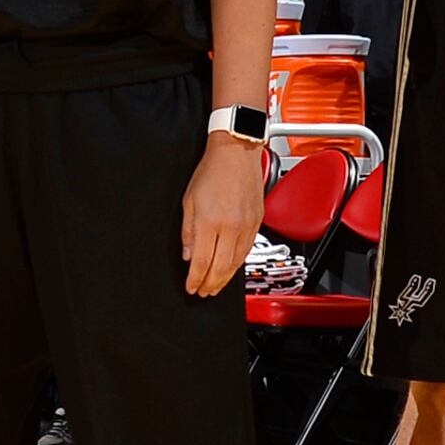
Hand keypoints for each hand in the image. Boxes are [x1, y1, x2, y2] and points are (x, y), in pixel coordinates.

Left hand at [182, 135, 260, 296]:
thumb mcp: (189, 201)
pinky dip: (237, 264)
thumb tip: (188, 255)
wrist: (236, 152)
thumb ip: (188, 231)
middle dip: (210, 285)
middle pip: (220, 268)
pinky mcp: (257, 223)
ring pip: (236, 264)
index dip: (195, 280)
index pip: (201, 262)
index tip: (191, 288)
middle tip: (202, 293)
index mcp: (210, 222)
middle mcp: (230, 227)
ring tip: (215, 286)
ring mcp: (246, 226)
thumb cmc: (211, 171)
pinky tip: (230, 268)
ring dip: (224, 279)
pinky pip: (247, 251)